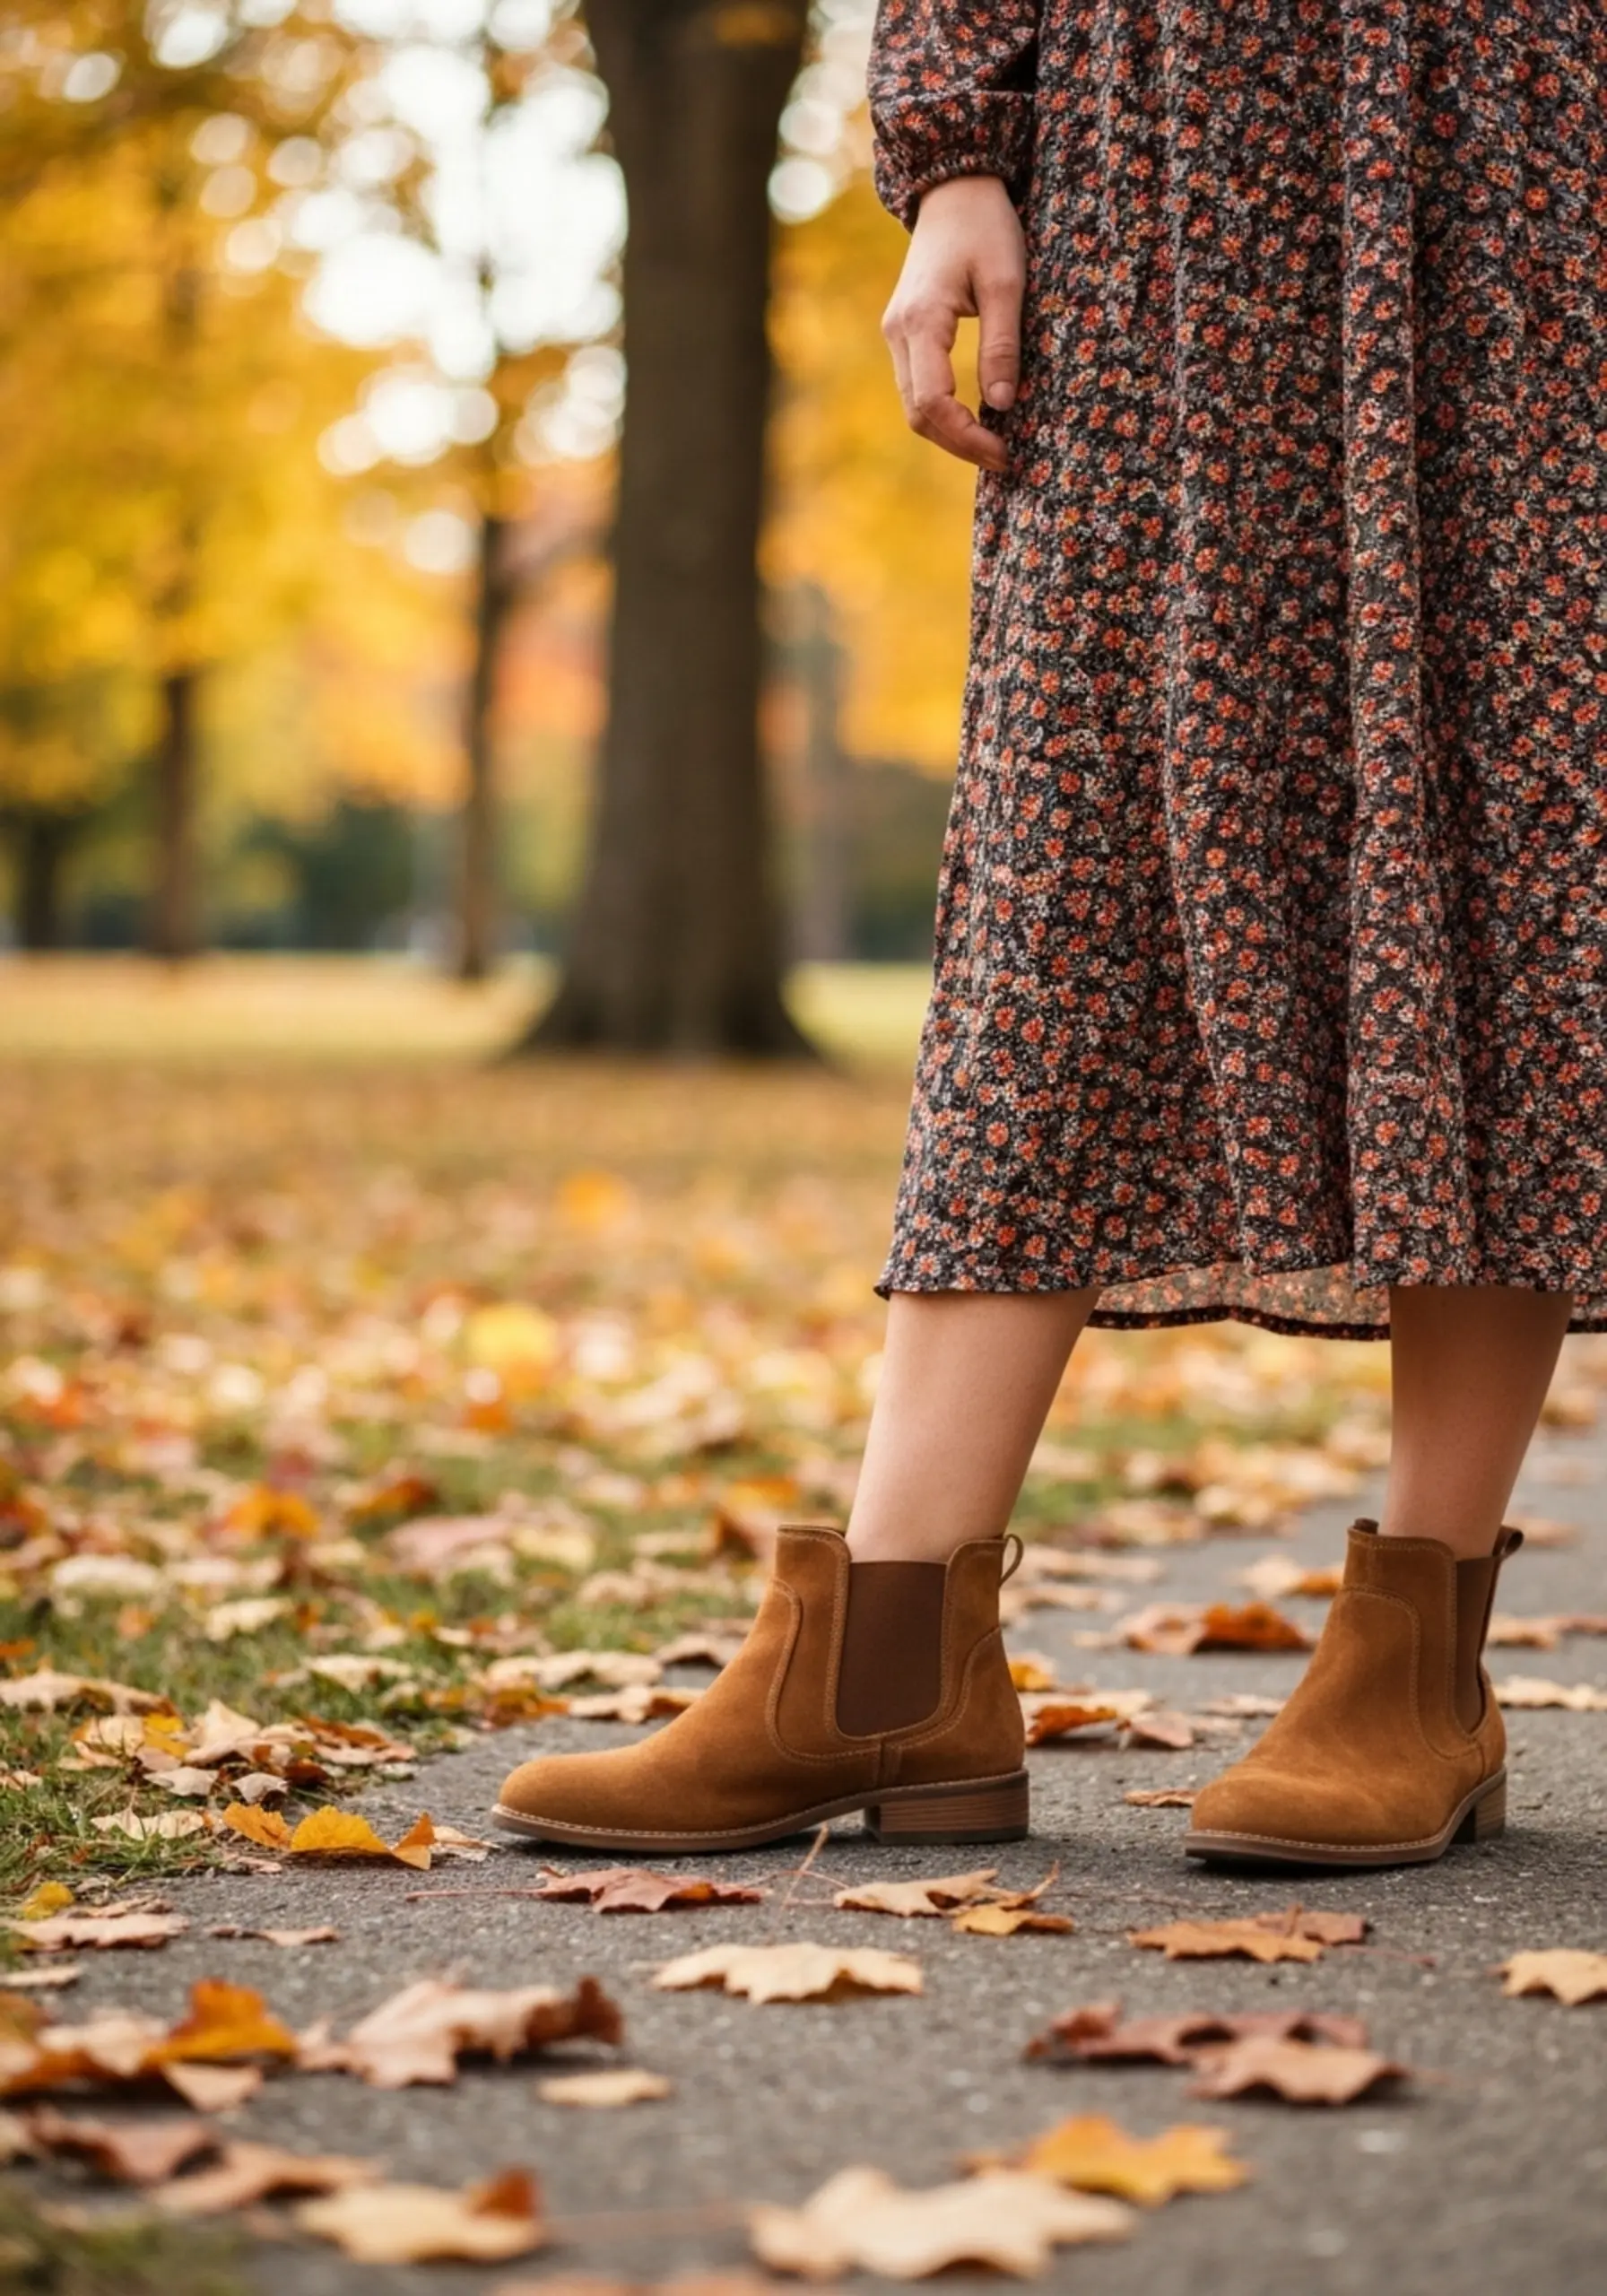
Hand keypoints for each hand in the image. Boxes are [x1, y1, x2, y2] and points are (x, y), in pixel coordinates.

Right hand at [881, 174, 1024, 471]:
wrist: (954, 189)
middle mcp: (898, 333)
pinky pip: (918, 387)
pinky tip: (977, 417)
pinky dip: (945, 412)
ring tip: (994, 444)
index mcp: (921, 321)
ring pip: (915, 406)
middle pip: (919, 415)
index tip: (1005, 451)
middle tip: (1004, 458)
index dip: (967, 438)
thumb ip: (1002, 344)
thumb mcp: (1006, 281)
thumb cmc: (986, 226)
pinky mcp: (905, 333)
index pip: (933, 403)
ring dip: (952, 433)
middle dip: (960, 444)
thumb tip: (1001, 404)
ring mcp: (896, 334)